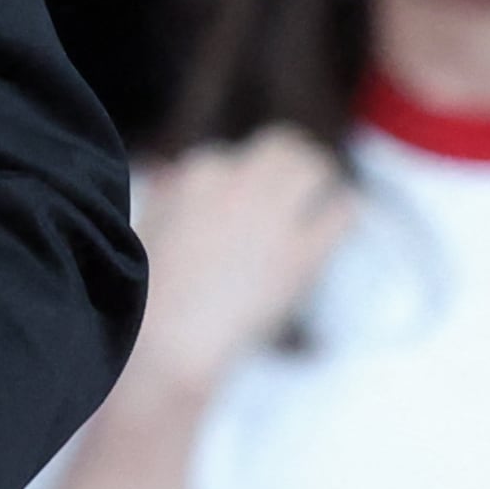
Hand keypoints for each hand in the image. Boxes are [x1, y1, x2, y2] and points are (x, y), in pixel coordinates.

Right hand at [119, 127, 356, 397]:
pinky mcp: (303, 254)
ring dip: (318, 179)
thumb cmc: (147, 294)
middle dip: (289, 163)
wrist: (169, 339)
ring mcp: (272, 218)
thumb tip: (170, 173)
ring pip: (312, 166)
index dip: (239, 180)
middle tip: (299, 185)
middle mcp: (238, 186)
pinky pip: (341, 212)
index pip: (226, 158)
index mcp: (196, 178)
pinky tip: (340, 224)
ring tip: (323, 197)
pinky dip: (344, 214)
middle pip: (278, 149)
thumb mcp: (145, 231)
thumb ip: (166, 198)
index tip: (242, 202)